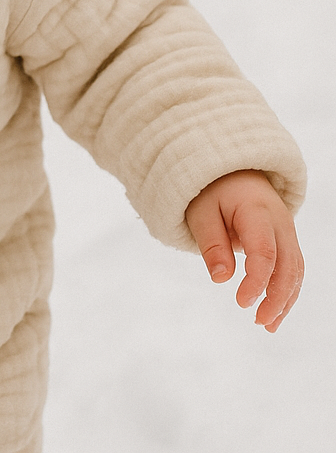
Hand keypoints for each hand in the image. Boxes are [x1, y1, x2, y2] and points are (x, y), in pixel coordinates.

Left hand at [185, 169, 303, 331]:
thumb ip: (211, 242)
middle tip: (258, 321)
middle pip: (288, 265)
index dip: (256, 281)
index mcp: (257, 212)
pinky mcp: (286, 241)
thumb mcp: (200, 211)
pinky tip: (274, 312)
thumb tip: (221, 279)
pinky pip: (293, 268)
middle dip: (277, 297)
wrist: (231, 171)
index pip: (264, 252)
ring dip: (285, 299)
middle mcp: (280, 223)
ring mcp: (287, 232)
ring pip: (295, 270)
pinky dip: (286, 291)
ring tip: (267, 325)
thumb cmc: (211, 191)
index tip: (241, 302)